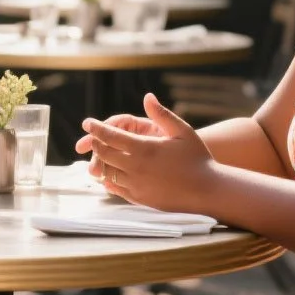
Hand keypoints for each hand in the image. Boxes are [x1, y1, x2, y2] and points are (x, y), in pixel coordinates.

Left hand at [79, 94, 215, 212]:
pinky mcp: (139, 198)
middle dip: (96, 144)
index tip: (87, 122)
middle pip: (104, 154)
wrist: (207, 190)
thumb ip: (161, 114)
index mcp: (144, 149)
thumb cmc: (197, 157)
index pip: (110, 136)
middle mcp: (135, 168)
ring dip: (101, 162)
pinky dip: (109, 179)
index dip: (96, 128)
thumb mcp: (182, 131)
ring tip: (100, 154)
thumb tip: (147, 97)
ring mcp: (136, 185)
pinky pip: (115, 188)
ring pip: (107, 172)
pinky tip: (111, 173)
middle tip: (93, 137)